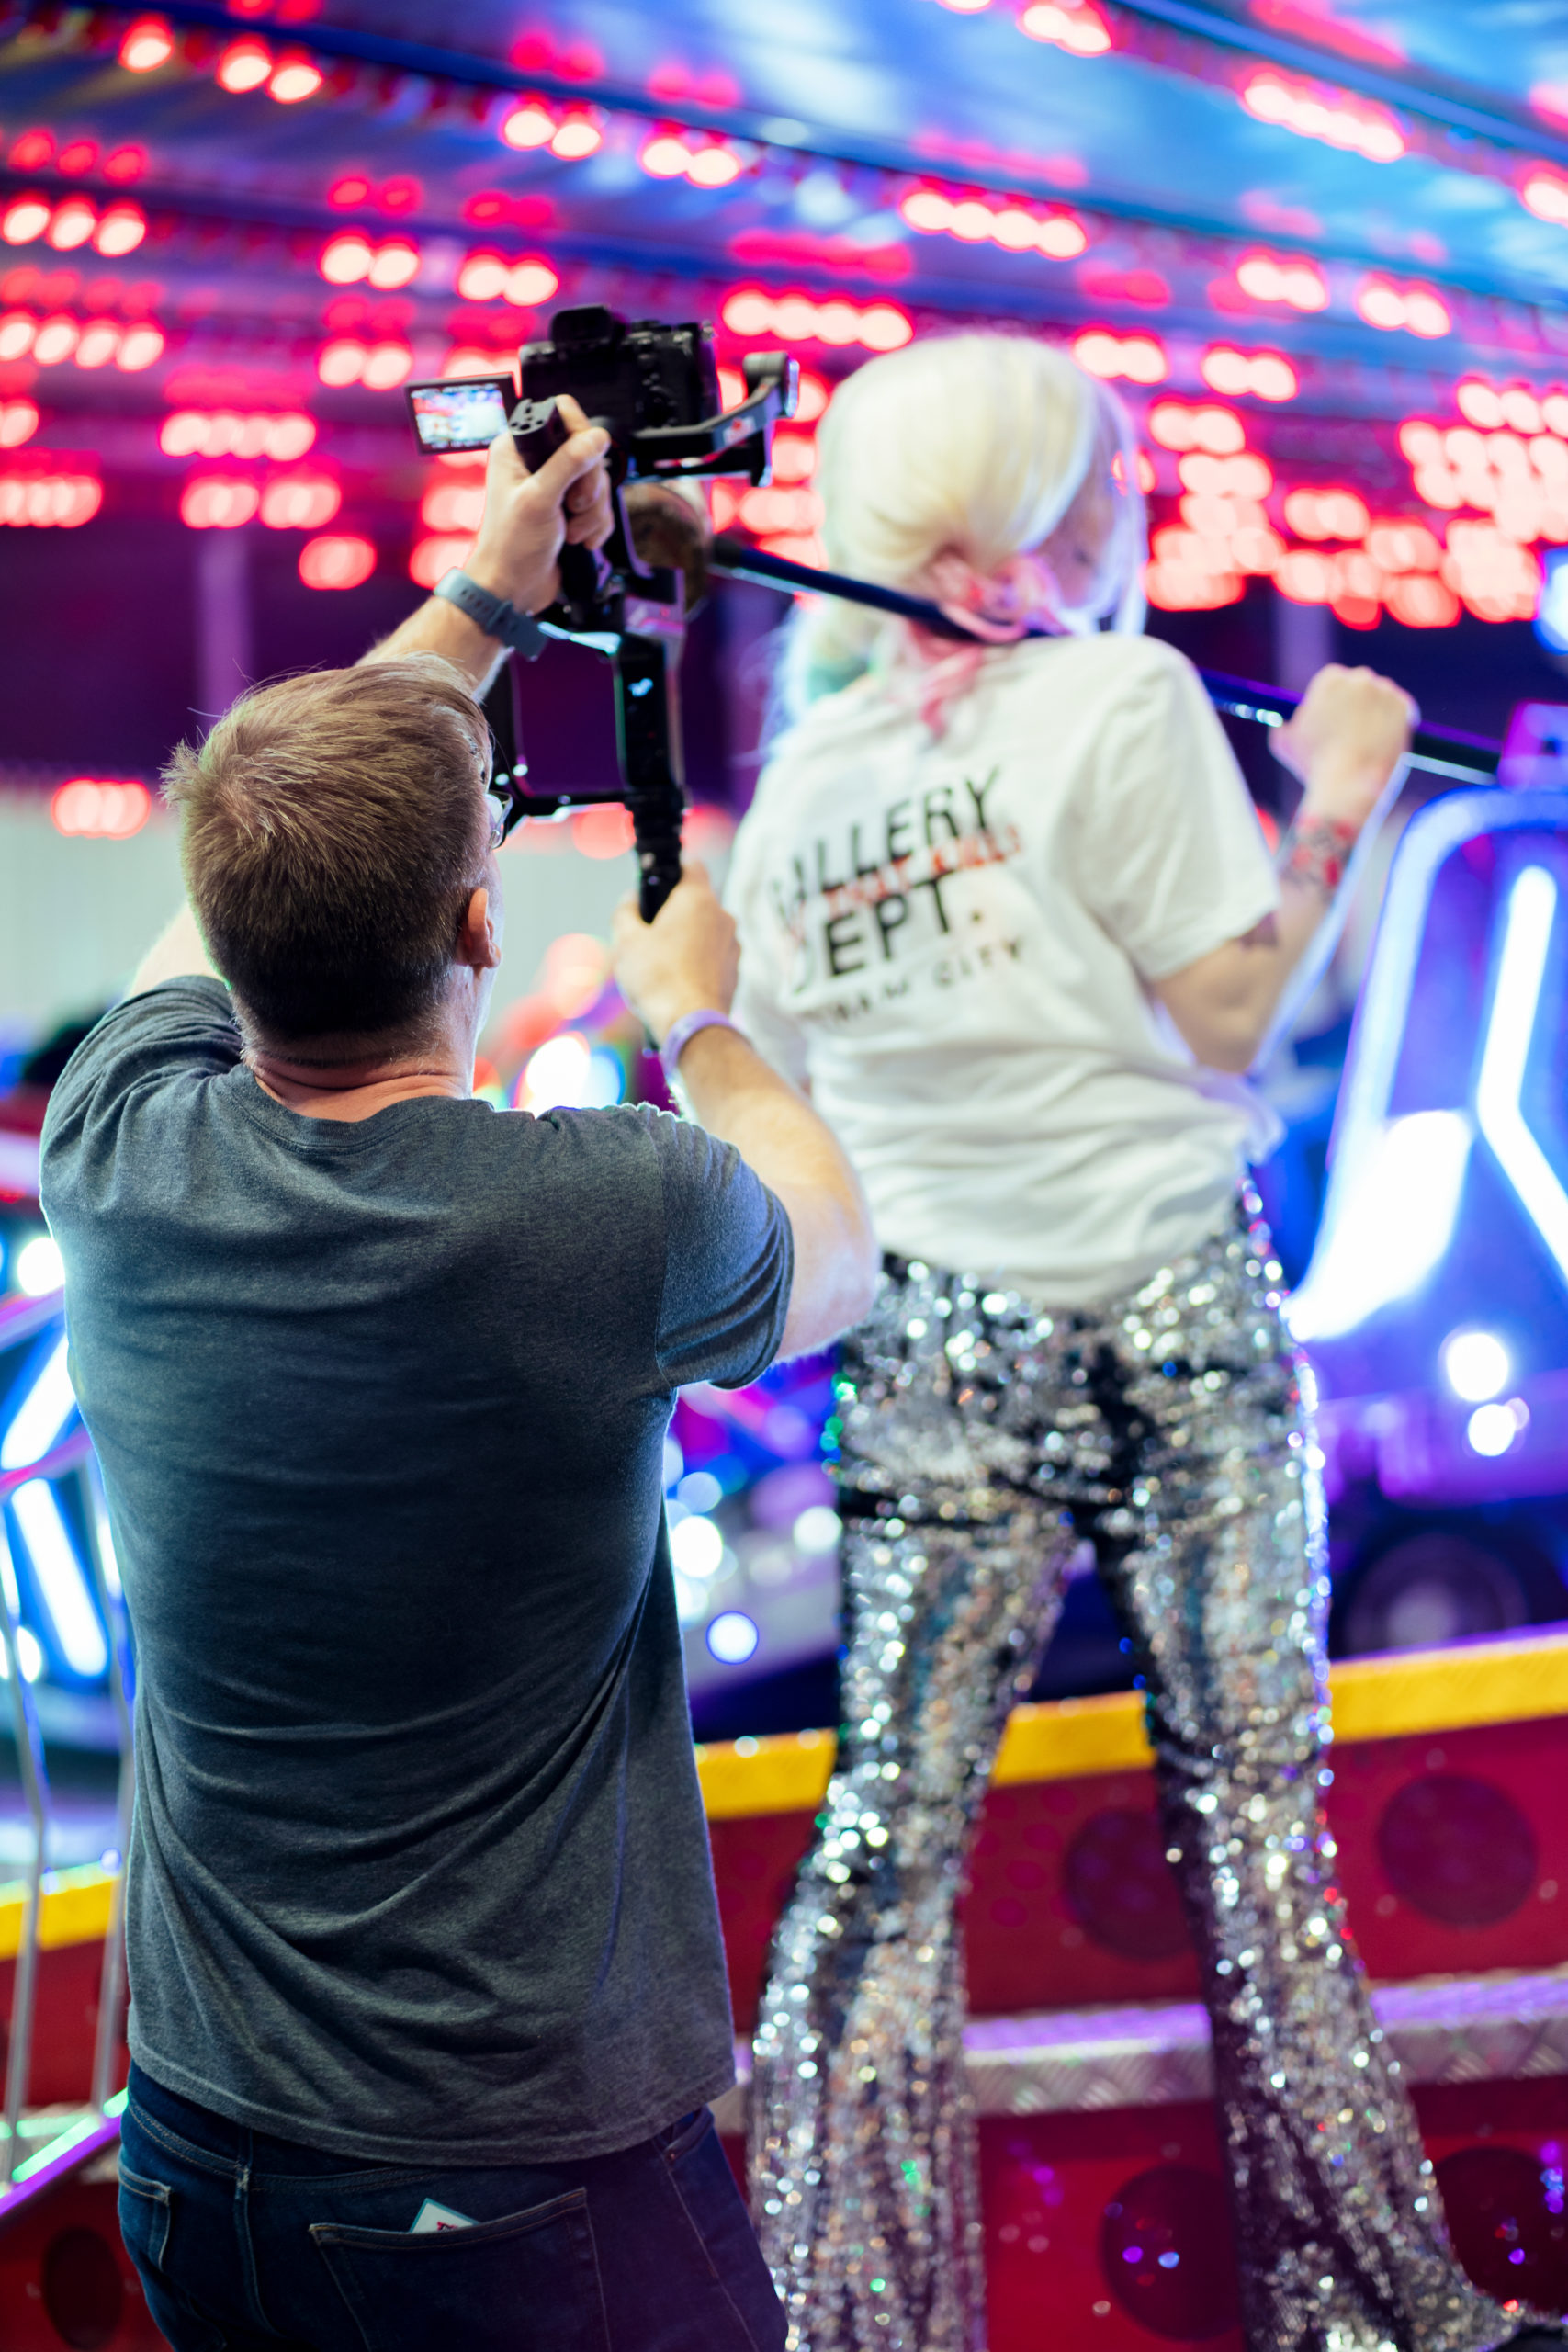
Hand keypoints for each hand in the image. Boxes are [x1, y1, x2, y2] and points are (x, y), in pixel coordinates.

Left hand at [465, 393, 614, 616]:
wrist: (514, 587)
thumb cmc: (511, 546)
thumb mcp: (540, 499)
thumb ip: (568, 464)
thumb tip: (597, 437)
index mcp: (518, 449)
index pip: (562, 417)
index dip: (580, 438)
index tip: (582, 463)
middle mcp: (537, 463)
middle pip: (588, 452)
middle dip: (589, 486)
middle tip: (573, 506)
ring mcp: (555, 487)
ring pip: (598, 481)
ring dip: (592, 512)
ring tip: (572, 530)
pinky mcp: (569, 509)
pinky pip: (600, 506)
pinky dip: (596, 525)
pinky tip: (578, 539)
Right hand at [611, 861, 737, 1044]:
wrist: (691, 1026)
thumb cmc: (656, 979)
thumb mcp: (625, 940)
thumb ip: (625, 911)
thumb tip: (630, 900)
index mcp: (698, 899)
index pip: (691, 866)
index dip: (672, 871)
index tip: (656, 888)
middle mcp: (723, 917)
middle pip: (696, 902)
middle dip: (674, 913)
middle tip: (649, 934)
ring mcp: (733, 945)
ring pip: (705, 931)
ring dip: (686, 939)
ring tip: (661, 964)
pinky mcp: (736, 971)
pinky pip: (713, 956)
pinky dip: (697, 962)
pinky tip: (677, 982)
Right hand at [1274, 662, 1416, 826]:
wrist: (1347, 786)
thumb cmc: (1313, 766)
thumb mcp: (1285, 744)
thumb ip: (1284, 726)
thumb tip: (1285, 724)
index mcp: (1330, 679)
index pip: (1334, 680)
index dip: (1333, 702)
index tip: (1335, 718)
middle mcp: (1360, 677)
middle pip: (1360, 686)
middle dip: (1358, 704)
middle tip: (1353, 729)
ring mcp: (1385, 691)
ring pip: (1382, 699)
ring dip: (1377, 713)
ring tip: (1367, 743)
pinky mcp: (1404, 707)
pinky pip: (1402, 711)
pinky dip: (1396, 724)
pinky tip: (1384, 742)